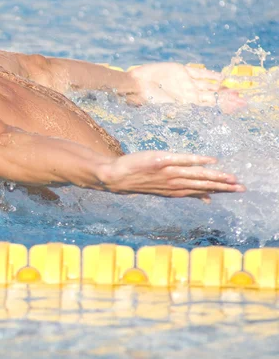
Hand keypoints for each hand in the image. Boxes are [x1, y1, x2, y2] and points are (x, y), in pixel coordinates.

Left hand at [97, 151, 245, 201]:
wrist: (115, 177)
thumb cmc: (139, 181)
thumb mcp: (162, 190)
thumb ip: (184, 192)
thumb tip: (206, 198)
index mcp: (175, 190)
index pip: (201, 190)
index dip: (219, 190)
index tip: (237, 190)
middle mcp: (174, 183)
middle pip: (202, 184)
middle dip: (223, 186)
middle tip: (242, 187)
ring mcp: (168, 172)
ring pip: (195, 175)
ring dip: (214, 176)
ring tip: (231, 178)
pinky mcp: (160, 161)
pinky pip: (182, 160)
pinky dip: (196, 160)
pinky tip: (210, 160)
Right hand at [128, 63, 246, 112]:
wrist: (134, 85)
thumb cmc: (144, 100)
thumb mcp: (162, 107)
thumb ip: (178, 109)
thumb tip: (193, 114)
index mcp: (185, 105)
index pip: (208, 106)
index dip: (221, 107)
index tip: (235, 109)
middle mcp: (188, 94)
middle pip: (212, 96)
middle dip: (226, 99)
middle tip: (242, 101)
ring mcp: (186, 82)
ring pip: (209, 85)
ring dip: (222, 88)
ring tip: (236, 91)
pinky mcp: (181, 71)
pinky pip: (200, 73)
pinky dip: (211, 75)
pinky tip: (222, 78)